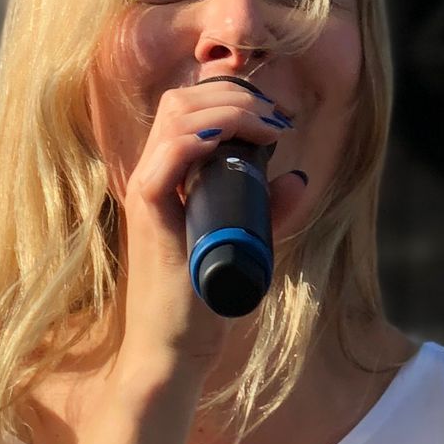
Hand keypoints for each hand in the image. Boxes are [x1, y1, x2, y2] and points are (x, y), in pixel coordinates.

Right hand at [112, 75, 296, 382]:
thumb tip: (296, 178)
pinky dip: (202, 135)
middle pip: (182, 101)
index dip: (230, 98)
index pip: (188, 109)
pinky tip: (233, 140)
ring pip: (177, 116)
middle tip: (275, 117)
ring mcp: (147, 192)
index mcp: (169, 177)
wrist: (173, 350)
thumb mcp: (247, 246)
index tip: (273, 118)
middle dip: (234, 94)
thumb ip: (268, 212)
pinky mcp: (148, 212)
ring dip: (229, 109)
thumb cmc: (202, 304)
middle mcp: (153, 177)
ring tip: (267, 127)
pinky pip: (169, 153)